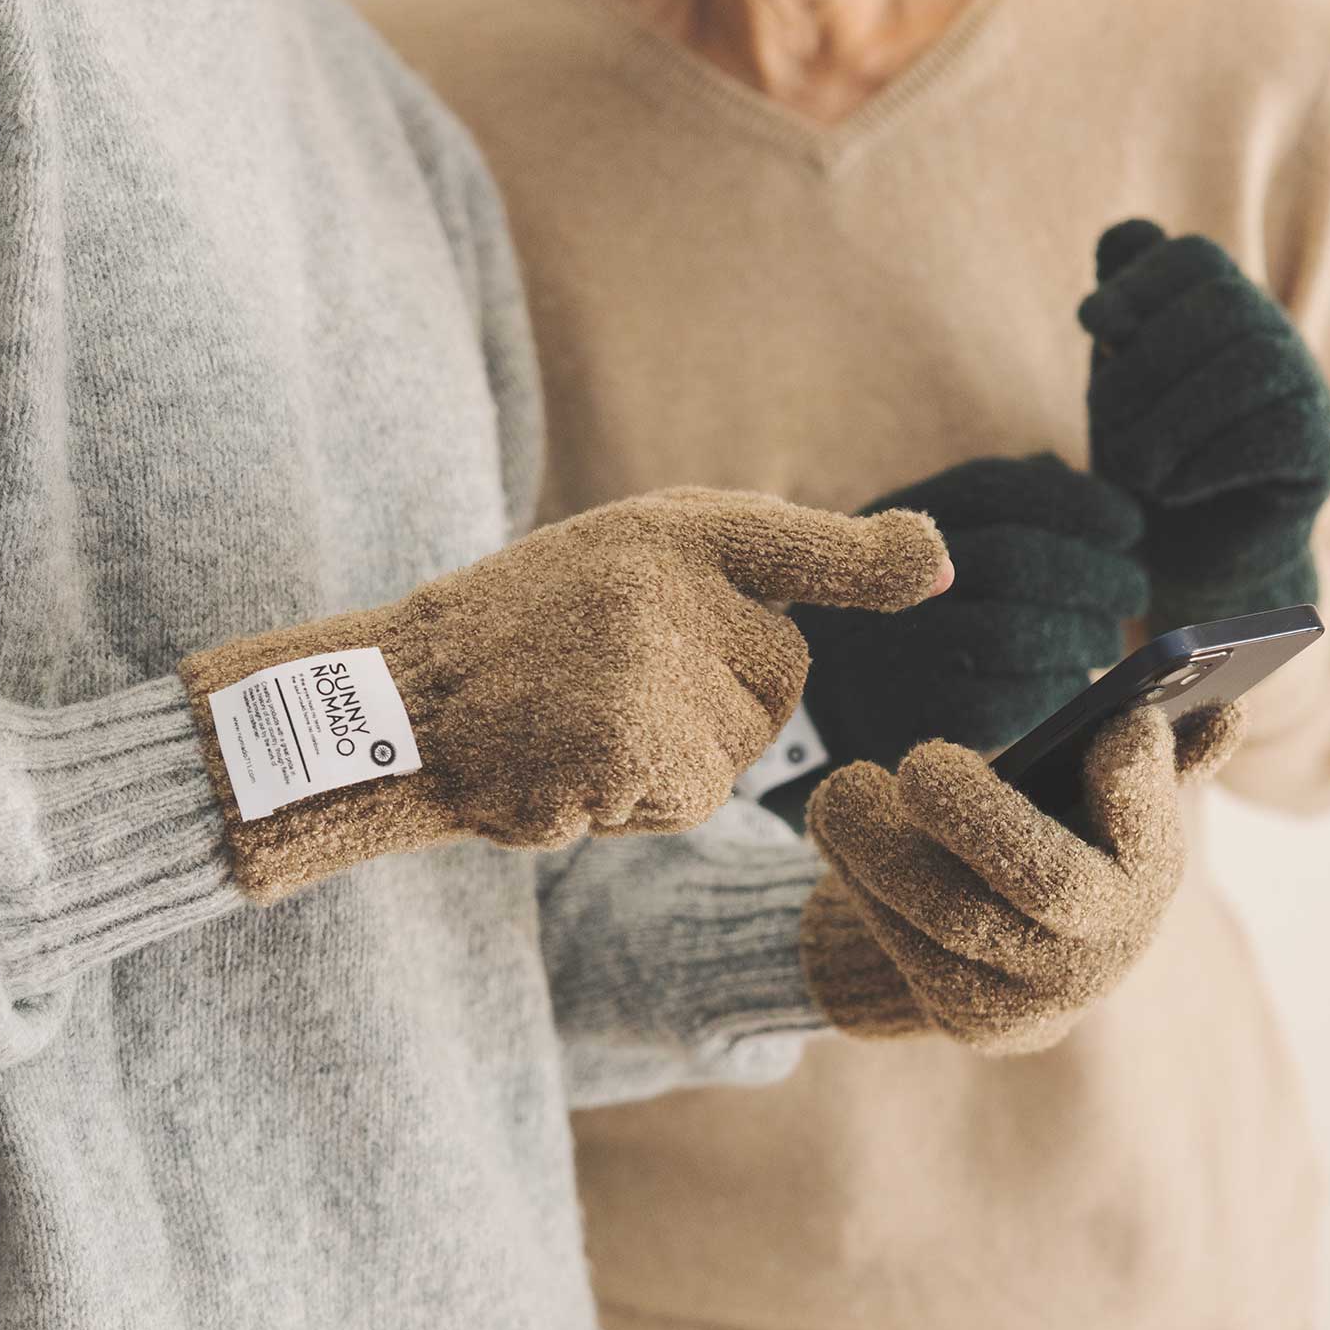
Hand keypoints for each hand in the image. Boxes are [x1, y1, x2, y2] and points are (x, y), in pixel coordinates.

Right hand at [183, 488, 947, 898]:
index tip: (930, 569)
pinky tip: (571, 765)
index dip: (867, 560)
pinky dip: (641, 802)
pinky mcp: (636, 742)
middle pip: (778, 677)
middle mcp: (669, 581)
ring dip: (677, 759)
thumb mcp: (631, 564)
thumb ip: (761, 566)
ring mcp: (652, 662)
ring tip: (583, 721)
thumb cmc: (524, 636)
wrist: (397, 703)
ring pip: (739, 746)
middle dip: (718, 700)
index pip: (789, 540)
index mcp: (669, 528)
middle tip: (608, 682)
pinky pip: (694, 797)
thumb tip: (931, 566)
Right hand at [790, 454, 1148, 779]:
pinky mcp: (911, 719)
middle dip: (1098, 574)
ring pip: (1018, 633)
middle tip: (1134, 589)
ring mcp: (898, 652)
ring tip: (1104, 639)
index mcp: (896, 520)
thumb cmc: (887, 610)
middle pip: (1020, 560)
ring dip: (1083, 634)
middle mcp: (889, 578)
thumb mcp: (911, 538)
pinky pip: (1006, 703)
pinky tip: (1069, 684)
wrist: (802, 702)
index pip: (999, 488)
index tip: (1128, 523)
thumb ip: (985, 504)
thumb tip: (1067, 476)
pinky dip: (1054, 690)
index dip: (1078, 502)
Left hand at [799, 699, 1243, 1054]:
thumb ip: (1141, 762)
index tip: (1119, 727)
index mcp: (1150, 876)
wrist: (993, 954)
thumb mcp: (1087, 795)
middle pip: (1048, 881)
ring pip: (954, 916)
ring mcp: (1044, 995)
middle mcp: (1109, 947)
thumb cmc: (1044, 839)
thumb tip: (1225, 715)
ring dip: (884, 845)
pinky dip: (864, 885)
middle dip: (978, 814)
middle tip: (918, 761)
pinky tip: (838, 836)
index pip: (1159, 833)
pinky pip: (908, 950)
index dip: (1142, 782)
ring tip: (840, 789)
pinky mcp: (975, 1022)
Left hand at [1079, 221, 1329, 624]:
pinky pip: (1277, 433)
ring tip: (1135, 467)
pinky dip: (1209, 461)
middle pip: (1224, 304)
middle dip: (1148, 361)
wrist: (1180, 559)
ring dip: (1174, 418)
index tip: (1092, 324)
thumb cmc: (1140, 461)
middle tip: (1105, 420)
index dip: (1141, 280)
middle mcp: (1272, 336)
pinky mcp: (1321, 451)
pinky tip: (1175, 487)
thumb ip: (1120, 313)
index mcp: (1219, 307)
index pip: (1194, 257)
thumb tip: (1123, 237)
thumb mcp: (1114, 383)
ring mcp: (1306, 390)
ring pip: (1252, 363)